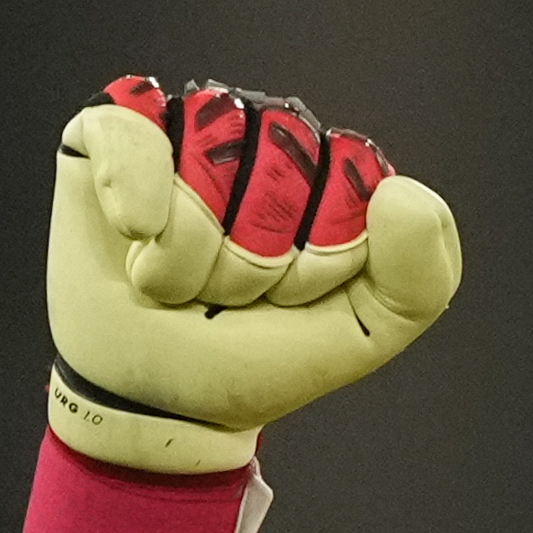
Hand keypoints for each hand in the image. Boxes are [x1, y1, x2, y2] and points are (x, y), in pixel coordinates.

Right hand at [44, 75, 461, 473]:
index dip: (321, 257)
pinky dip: (136, 195)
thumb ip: (421, 278)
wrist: (158, 404)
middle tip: (227, 297)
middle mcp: (258, 134)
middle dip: (254, 262)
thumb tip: (396, 193)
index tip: (290, 299)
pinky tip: (134, 235)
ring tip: (177, 284)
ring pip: (210, 158)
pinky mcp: (110, 133)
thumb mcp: (361, 335)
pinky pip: (133, 134)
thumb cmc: (253, 359)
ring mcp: (183, 129)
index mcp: (326, 168)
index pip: (349, 178)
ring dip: (191, 254)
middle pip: (281, 165)